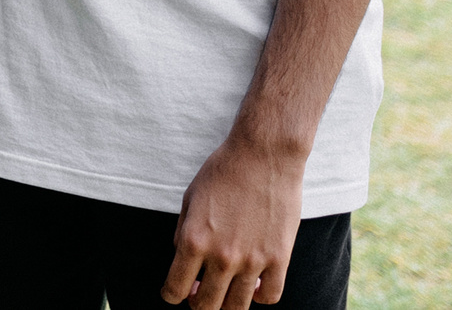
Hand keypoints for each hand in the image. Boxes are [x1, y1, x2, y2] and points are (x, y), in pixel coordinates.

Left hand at [163, 136, 306, 308]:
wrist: (263, 156)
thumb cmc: (222, 172)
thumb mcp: (189, 199)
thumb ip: (183, 233)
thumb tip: (182, 260)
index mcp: (193, 240)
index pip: (175, 288)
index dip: (171, 295)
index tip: (174, 294)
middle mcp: (221, 256)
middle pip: (206, 305)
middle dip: (198, 304)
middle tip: (198, 294)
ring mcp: (253, 261)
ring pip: (237, 306)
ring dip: (227, 305)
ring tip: (224, 293)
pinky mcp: (280, 259)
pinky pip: (271, 296)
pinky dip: (260, 297)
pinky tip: (253, 286)